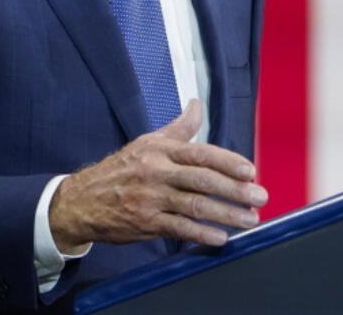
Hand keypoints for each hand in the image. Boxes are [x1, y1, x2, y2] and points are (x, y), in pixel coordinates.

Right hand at [48, 99, 267, 252]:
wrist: (82, 200)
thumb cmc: (121, 169)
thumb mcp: (148, 142)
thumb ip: (179, 128)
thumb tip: (197, 104)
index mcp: (160, 150)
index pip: (201, 153)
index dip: (228, 162)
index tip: (250, 170)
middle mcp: (157, 172)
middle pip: (202, 180)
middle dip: (235, 189)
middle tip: (259, 196)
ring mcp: (151, 199)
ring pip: (195, 206)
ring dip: (225, 214)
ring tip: (249, 220)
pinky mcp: (146, 223)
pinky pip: (179, 229)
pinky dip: (201, 234)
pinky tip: (221, 238)